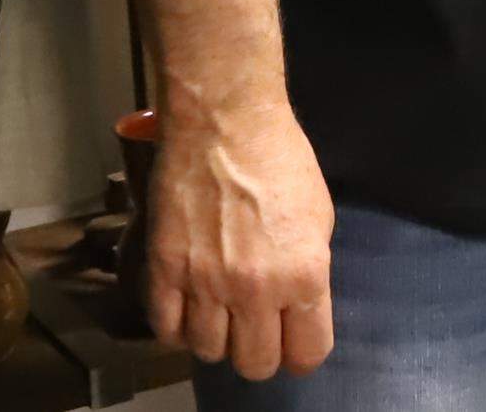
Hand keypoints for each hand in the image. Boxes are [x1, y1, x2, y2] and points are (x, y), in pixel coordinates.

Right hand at [146, 97, 335, 382]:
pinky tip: (187, 307)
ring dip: (216, 338)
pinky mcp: (166, 268)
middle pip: (256, 364)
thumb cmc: (279, 158)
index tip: (293, 344)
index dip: (300, 353)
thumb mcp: (319, 218)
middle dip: (258, 351)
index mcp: (305, 276)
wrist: (225, 120)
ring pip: (209, 352)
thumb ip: (307, 272)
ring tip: (218, 313)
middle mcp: (256, 289)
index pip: (306, 354)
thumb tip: (297, 307)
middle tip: (254, 329)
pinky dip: (177, 327)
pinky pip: (167, 329)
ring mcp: (206, 282)